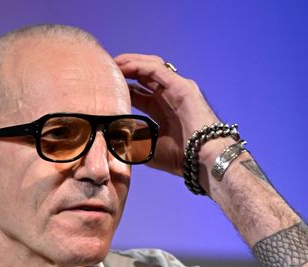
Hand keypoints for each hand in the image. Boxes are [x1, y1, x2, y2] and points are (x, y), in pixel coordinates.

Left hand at [114, 53, 219, 175]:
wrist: (205, 161)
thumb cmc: (182, 159)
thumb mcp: (148, 148)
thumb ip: (131, 139)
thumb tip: (110, 133)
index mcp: (164, 110)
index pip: (138, 92)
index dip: (121, 87)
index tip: (102, 87)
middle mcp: (171, 96)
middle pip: (144, 75)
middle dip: (124, 70)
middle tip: (103, 71)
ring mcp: (178, 89)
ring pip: (151, 66)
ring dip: (130, 62)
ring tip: (112, 63)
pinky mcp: (182, 87)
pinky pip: (157, 69)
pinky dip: (139, 65)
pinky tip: (123, 66)